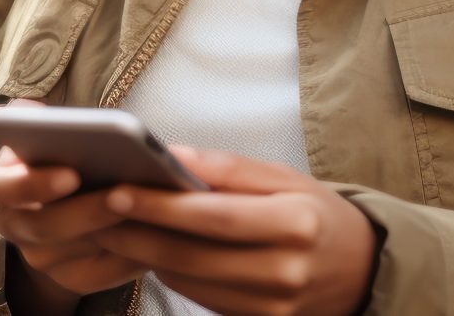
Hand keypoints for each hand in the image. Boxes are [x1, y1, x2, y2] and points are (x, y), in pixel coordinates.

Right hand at [0, 100, 149, 302]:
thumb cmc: (57, 156)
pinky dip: (128, 257)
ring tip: (149, 210)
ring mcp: (40, 258)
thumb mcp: (42, 132)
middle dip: (85, 210)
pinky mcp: (70, 280)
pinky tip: (154, 236)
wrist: (64, 206)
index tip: (70, 173)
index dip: (26, 183)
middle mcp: (12, 224)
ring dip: (113, 232)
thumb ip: (37, 119)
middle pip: (41, 226)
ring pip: (74, 253)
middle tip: (122, 192)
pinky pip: (100, 275)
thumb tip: (37, 111)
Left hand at [87, 143, 377, 315]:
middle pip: (192, 255)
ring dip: (142, 255)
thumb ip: (227, 167)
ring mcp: (272, 307)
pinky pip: (199, 299)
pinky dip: (168, 273)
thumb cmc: (314, 212)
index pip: (214, 216)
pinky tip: (146, 250)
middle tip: (94, 210)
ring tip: (107, 226)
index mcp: (295, 223)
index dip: (161, 206)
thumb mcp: (284, 177)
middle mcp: (285, 271)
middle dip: (136, 233)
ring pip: (188, 282)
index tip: (116, 188)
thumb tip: (170, 153)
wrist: (359, 270)